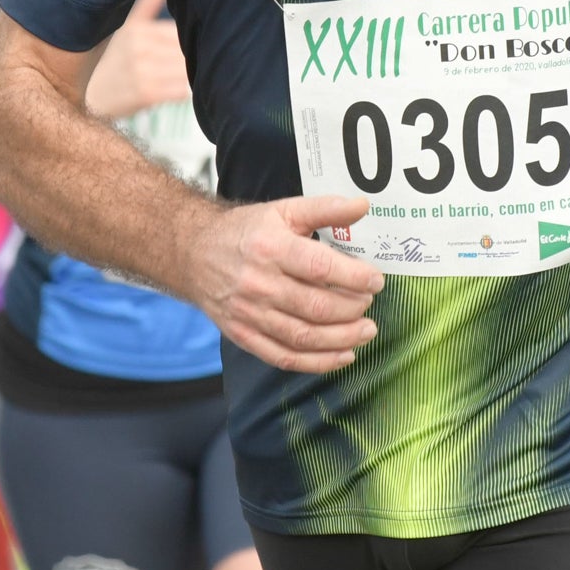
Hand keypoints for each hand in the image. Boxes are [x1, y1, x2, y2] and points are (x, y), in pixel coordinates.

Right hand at [86, 0, 191, 118]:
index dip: (187, 41)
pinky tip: (176, 91)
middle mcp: (138, 47)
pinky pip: (181, 90)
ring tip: (181, 78)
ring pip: (184, 69)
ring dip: (188, 75)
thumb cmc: (116, 60)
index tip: (181, 50)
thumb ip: (147, 6)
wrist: (96, 97)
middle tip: (184, 65)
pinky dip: (183, 92)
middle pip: (183, 50)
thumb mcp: (127, 29)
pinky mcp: (147, 94)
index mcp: (136, 29)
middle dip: (189, 58)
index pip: (178, 32)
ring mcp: (142, 71)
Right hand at [186, 194, 384, 373]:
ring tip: (366, 331)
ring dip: (342, 339)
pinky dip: (317, 362)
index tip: (376, 280)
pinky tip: (343, 355)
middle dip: (352, 309)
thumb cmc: (245, 232)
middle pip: (315, 307)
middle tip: (369, 304)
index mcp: (270, 248)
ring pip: (304, 337)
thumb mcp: (283, 210)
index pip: (319, 267)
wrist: (193, 254)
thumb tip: (362, 207)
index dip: (354, 277)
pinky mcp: (244, 336)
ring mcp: (250, 314)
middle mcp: (259, 283)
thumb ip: (325, 208)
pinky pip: (284, 357)